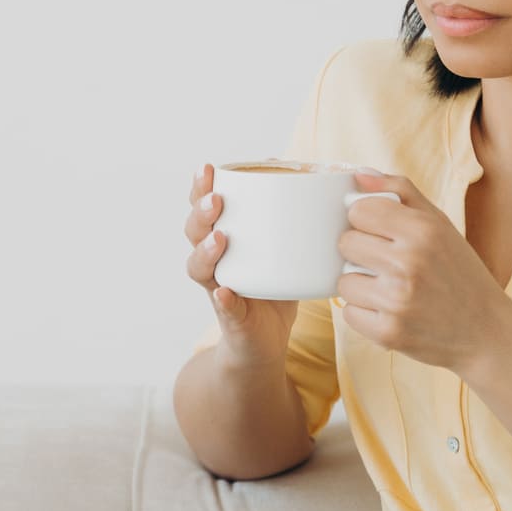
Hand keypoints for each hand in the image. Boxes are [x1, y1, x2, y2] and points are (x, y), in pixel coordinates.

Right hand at [186, 162, 299, 369]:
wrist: (265, 343)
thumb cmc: (274, 288)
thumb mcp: (284, 250)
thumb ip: (294, 218)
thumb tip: (318, 176)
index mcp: (223, 240)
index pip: (203, 208)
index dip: (200, 188)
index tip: (207, 167)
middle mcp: (214, 262)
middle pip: (193, 232)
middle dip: (201, 213)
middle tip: (215, 200)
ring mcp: (219, 290)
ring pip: (199, 267)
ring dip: (206, 251)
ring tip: (219, 238)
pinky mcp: (232, 318)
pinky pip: (223, 307)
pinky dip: (223, 299)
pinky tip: (224, 291)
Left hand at [336, 169, 511, 372]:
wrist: (486, 331)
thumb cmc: (459, 272)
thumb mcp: (440, 224)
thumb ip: (400, 191)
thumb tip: (358, 175)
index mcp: (423, 230)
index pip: (358, 210)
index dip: (364, 220)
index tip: (378, 231)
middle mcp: (409, 263)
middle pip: (346, 243)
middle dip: (360, 252)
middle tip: (385, 263)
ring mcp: (397, 300)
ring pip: (343, 281)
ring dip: (360, 285)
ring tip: (389, 289)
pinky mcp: (388, 333)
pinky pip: (349, 313)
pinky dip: (364, 313)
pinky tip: (391, 311)